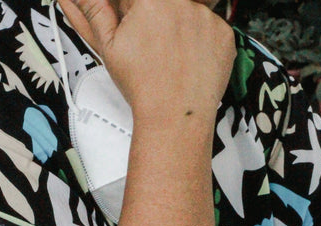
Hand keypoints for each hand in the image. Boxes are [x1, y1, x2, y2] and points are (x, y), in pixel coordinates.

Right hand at [58, 0, 235, 124]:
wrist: (174, 119)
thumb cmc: (144, 88)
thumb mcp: (109, 46)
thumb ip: (96, 11)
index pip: (139, 1)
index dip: (134, 15)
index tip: (136, 29)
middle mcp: (182, 2)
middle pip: (167, 5)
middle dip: (158, 20)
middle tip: (154, 46)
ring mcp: (206, 18)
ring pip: (189, 13)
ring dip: (180, 29)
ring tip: (170, 57)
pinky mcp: (224, 35)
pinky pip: (210, 29)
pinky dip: (201, 43)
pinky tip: (187, 62)